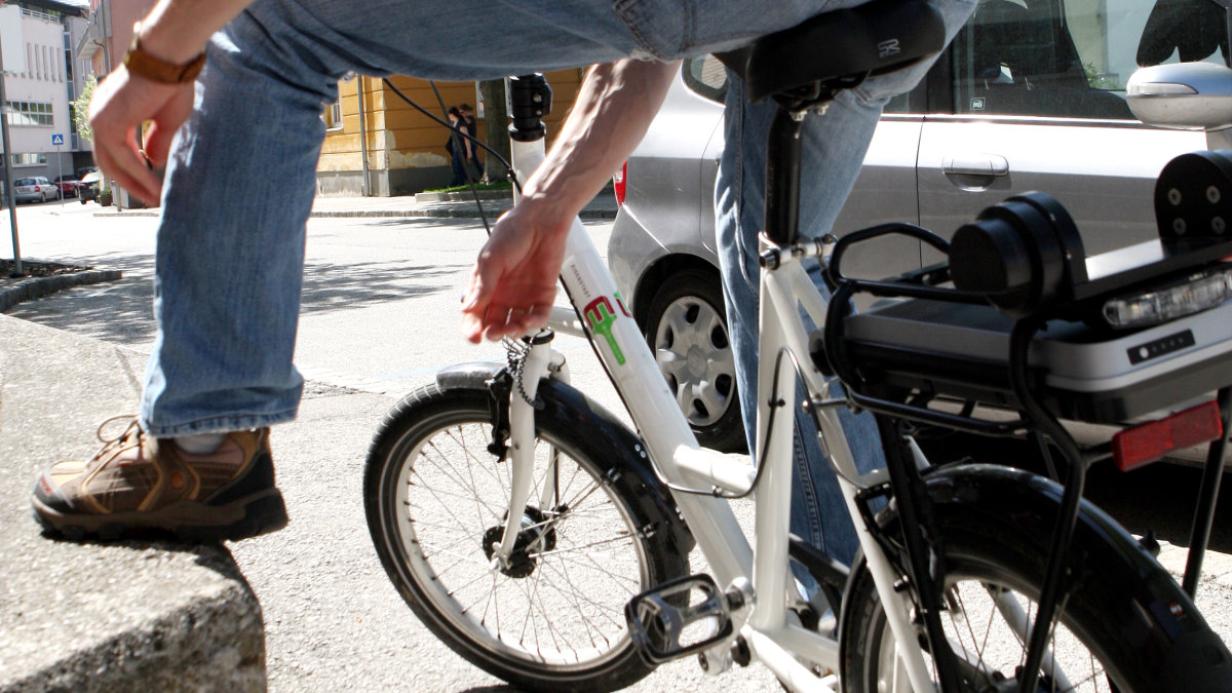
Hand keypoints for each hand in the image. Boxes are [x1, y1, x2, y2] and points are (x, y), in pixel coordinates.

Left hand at [88, 66, 194, 205]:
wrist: (168, 62)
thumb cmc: (171, 83)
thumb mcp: (166, 120)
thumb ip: (157, 141)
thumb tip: (153, 161)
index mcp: (111, 111)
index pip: (116, 149)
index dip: (133, 170)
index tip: (152, 186)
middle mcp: (100, 115)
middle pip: (109, 160)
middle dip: (131, 183)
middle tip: (151, 198)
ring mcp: (100, 119)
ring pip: (114, 162)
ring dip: (135, 183)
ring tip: (155, 197)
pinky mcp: (107, 124)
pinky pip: (123, 158)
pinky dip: (139, 174)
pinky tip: (154, 185)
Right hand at [461, 199, 570, 342]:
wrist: (541, 221)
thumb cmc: (512, 234)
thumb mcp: (491, 260)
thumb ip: (482, 286)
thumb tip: (467, 308)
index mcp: (486, 287)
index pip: (475, 314)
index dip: (472, 328)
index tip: (473, 338)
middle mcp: (503, 295)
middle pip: (495, 324)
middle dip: (493, 333)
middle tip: (492, 334)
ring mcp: (523, 297)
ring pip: (516, 325)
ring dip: (513, 331)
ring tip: (512, 328)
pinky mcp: (543, 295)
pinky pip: (538, 316)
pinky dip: (534, 323)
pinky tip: (528, 321)